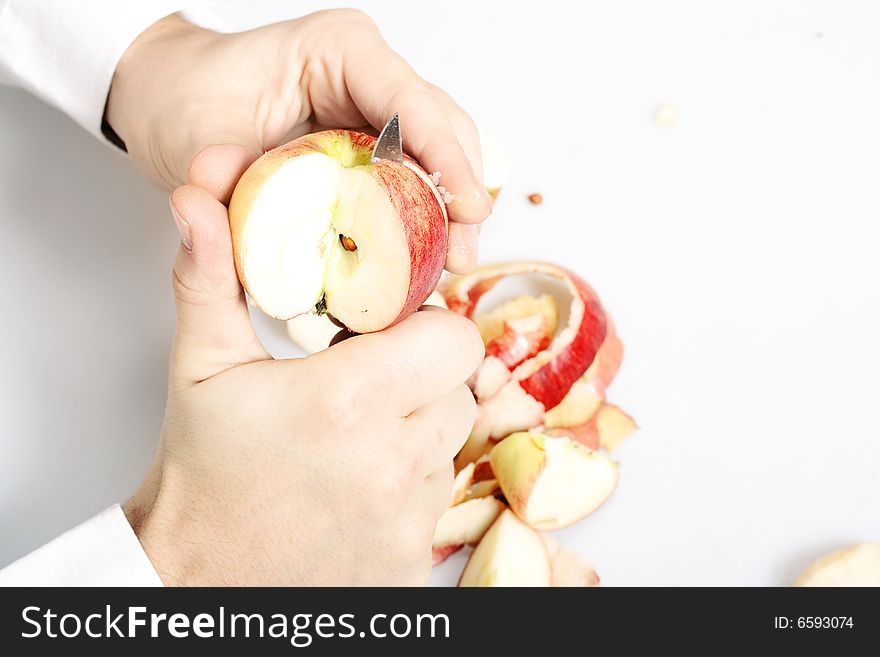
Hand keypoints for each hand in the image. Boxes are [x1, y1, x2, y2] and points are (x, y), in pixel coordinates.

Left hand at [106, 9, 490, 272]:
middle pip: (442, 127)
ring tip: (449, 263)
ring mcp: (374, 104)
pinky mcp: (369, 139)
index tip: (469, 210)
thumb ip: (219, 172)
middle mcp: (368, 71)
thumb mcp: (195, 137)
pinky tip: (423, 252)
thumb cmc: (185, 97)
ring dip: (447, 209)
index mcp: (339, 49)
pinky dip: (420, 213)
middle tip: (460, 256)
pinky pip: (412, 172)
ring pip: (438, 151)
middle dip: (458, 193)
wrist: (169, 98)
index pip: (411, 102)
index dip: (446, 158)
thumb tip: (234, 195)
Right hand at [124, 185, 483, 584]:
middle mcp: (390, 462)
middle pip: (461, 388)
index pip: (455, 338)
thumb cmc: (202, 472)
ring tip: (358, 436)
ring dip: (418, 429)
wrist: (196, 577)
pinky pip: (438, 498)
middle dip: (425, 375)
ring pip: (452, 444)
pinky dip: (410, 484)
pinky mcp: (412, 561)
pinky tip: (359, 485)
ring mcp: (407, 520)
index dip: (429, 327)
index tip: (392, 332)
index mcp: (345, 401)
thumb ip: (210, 278)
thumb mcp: (203, 367)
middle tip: (371, 380)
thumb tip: (197, 204)